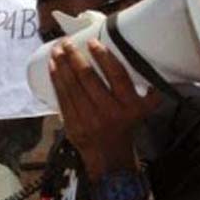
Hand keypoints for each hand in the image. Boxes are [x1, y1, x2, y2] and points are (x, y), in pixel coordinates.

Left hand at [49, 39, 160, 176]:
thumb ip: (147, 89)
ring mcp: (89, 120)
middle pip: (88, 78)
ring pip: (72, 86)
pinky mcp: (73, 125)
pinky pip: (62, 98)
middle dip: (74, 57)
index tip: (92, 42)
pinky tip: (53, 67)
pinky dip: (56, 80)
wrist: (111, 158)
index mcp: (129, 105)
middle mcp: (110, 112)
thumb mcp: (143, 109)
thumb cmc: (126, 126)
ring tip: (56, 49)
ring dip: (62, 65)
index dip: (103, 56)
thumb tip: (145, 60)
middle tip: (66, 42)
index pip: (116, 74)